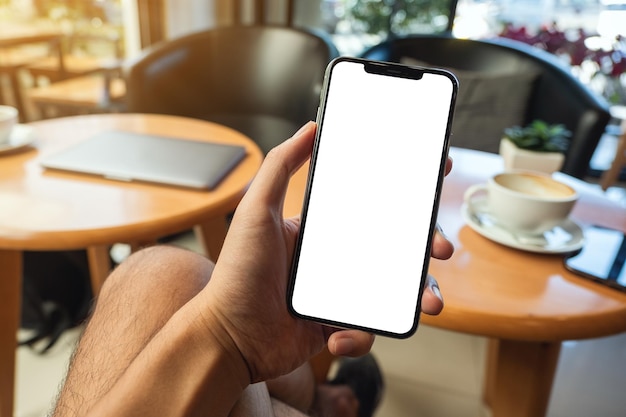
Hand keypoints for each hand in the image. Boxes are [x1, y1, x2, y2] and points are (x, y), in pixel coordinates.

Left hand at [200, 122, 453, 383]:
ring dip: (418, 294)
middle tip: (441, 247)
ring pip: (393, 290)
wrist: (226, 336)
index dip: (406, 190)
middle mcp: (335, 259)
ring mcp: (339, 293)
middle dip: (426, 245)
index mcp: (322, 229)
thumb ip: (281, 166)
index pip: (372, 203)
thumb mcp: (256, 210)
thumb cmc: (237, 272)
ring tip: (429, 303)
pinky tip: (337, 336)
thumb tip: (310, 127)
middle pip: (394, 247)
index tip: (434, 171)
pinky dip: (358, 335)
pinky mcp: (336, 326)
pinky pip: (366, 329)